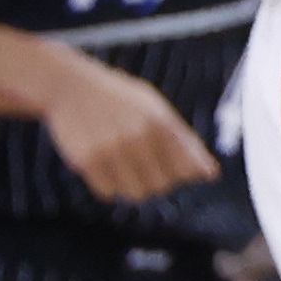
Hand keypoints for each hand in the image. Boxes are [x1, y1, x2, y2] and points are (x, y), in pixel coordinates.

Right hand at [37, 52, 218, 200]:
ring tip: (123, 164)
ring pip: (136, 194)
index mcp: (161, 122)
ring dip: (132, 185)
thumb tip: (210, 174)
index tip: (172, 165)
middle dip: (155, 179)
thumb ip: (184, 140)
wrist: (69, 86)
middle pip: (162, 186)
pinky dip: (108, 185)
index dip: (183, 173)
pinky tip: (104, 165)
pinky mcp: (87, 161)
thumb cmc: (119, 100)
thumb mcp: (156, 109)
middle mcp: (138, 136)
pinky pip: (108, 193)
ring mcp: (112, 149)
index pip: (188, 169)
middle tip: (140, 162)